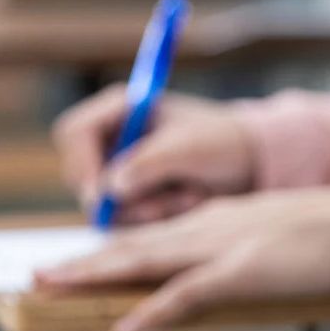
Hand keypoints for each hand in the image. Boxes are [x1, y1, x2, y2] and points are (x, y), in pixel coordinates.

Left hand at [36, 187, 329, 330]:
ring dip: (94, 275)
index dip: (114, 251)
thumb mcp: (280, 240)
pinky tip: (124, 330)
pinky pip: (186, 296)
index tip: (83, 263)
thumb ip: (251, 253)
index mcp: (220, 220)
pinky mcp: (241, 272)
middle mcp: (210, 228)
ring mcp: (223, 248)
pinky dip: (151, 313)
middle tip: (40, 274)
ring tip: (52, 287)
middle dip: (85, 261)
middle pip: (135, 245)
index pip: (155, 236)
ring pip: (144, 260)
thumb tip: (239, 272)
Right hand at [54, 86, 254, 220]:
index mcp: (122, 109)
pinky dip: (159, 218)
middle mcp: (114, 140)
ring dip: (149, 209)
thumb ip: (148, 163)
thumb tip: (110, 188)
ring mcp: (122, 171)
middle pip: (81, 175)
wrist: (254, 165)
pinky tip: (189, 203)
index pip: (75, 132)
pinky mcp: (135, 198)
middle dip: (120, 198)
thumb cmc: (224, 142)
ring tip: (191, 196)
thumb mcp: (189, 148)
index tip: (101, 193)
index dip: (82, 163)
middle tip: (159, 208)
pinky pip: (127, 221)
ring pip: (105, 205)